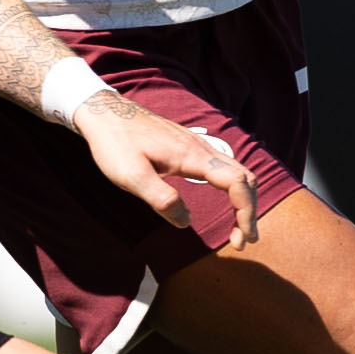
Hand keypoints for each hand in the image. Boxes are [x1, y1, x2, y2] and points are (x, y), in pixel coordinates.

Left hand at [70, 93, 259, 248]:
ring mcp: (197, 144)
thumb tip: (186, 222)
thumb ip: (161, 199)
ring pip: (237, 170)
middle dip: (250, 210)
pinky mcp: (189, 145)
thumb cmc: (115, 144)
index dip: (246, 213)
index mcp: (192, 156)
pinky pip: (224, 165)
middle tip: (243, 240)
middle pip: (246, 177)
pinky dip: (234, 186)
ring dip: (244, 198)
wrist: (104, 113)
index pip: (238, 184)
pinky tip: (225, 199)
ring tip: (239, 226)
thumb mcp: (131, 176)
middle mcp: (201, 148)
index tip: (240, 240)